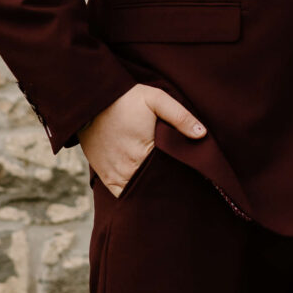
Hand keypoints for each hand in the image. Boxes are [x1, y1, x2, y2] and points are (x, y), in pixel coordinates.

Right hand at [80, 84, 205, 196]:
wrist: (91, 101)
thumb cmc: (126, 99)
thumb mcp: (156, 99)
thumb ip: (180, 116)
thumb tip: (202, 134)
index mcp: (145, 152)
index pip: (170, 173)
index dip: (181, 174)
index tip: (189, 172)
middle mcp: (129, 168)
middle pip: (155, 185)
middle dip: (166, 183)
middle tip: (177, 179)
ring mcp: (116, 174)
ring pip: (139, 192)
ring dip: (149, 189)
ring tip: (161, 182)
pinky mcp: (105, 176)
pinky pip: (121, 193)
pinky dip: (132, 192)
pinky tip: (142, 185)